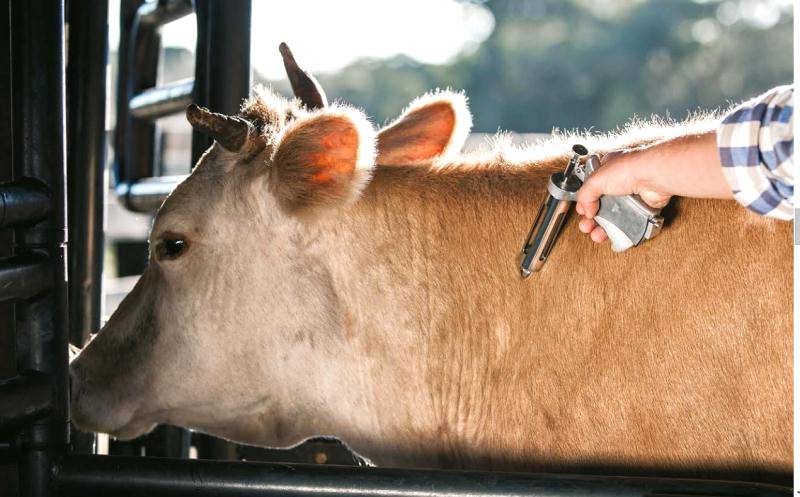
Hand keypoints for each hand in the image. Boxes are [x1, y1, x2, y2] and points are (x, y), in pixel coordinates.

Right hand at [575, 130, 730, 242]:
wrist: (653, 176)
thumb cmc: (629, 169)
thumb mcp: (595, 180)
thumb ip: (585, 195)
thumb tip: (585, 210)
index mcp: (606, 171)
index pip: (591, 188)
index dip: (585, 201)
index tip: (582, 211)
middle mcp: (619, 182)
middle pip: (601, 205)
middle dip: (592, 218)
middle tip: (587, 226)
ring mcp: (631, 196)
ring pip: (614, 216)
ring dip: (603, 227)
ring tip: (597, 235)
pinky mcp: (642, 208)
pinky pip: (629, 222)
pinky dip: (621, 230)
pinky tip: (613, 235)